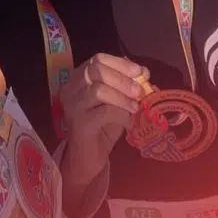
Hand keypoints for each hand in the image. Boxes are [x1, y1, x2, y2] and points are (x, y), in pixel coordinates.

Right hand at [59, 53, 147, 213]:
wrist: (86, 158)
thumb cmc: (102, 127)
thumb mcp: (117, 103)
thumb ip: (128, 88)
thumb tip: (145, 74)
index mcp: (79, 78)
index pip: (97, 59)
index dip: (120, 64)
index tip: (140, 72)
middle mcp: (71, 88)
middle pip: (96, 70)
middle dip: (122, 78)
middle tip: (139, 90)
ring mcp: (73, 106)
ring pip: (98, 90)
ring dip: (122, 96)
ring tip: (136, 106)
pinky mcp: (79, 124)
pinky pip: (103, 112)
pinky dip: (120, 114)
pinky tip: (128, 122)